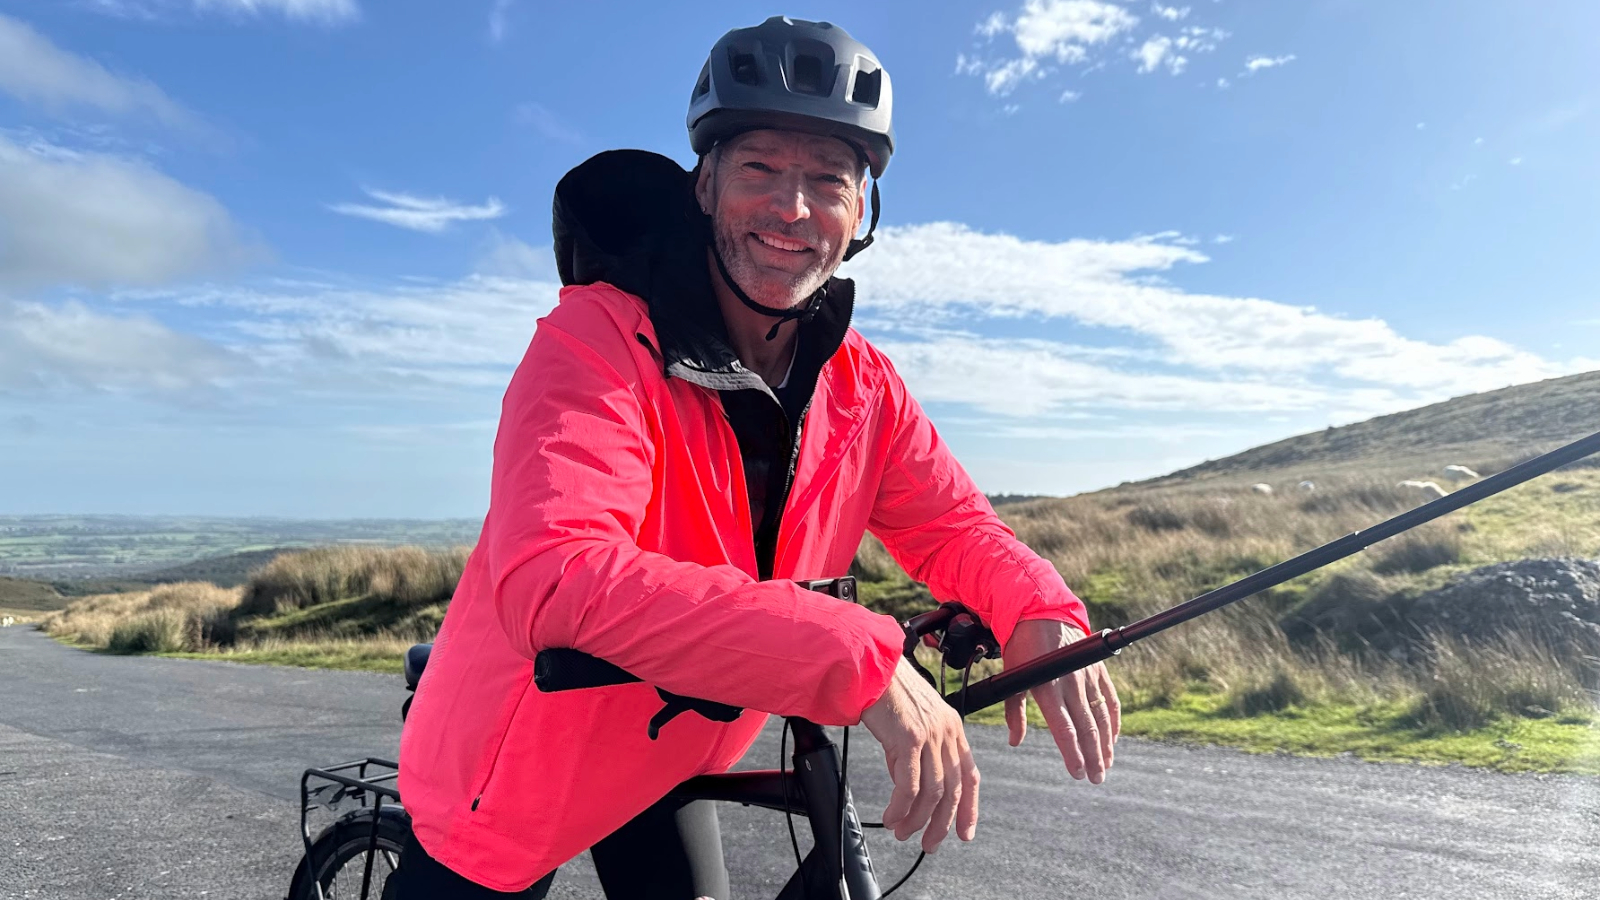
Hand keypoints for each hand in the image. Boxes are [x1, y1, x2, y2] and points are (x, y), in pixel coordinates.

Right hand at [858, 656, 979, 852]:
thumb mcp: (911, 725)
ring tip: (902, 832)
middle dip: (941, 823)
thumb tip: (907, 789)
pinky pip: (909, 786)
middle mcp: (947, 732)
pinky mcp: (909, 738)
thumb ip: (914, 756)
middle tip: (928, 843)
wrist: (870, 668)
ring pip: (933, 793)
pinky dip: (901, 808)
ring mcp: (930, 735)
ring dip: (917, 819)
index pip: (970, 775)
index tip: (964, 833)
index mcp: (953, 728)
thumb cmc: (887, 692)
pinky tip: (892, 817)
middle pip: (953, 790)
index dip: (969, 808)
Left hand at [1002, 619, 1120, 783]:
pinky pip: (1111, 700)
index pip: (1065, 729)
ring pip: (1101, 718)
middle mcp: (1071, 684)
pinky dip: (1113, 721)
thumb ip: (1015, 712)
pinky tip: (1112, 738)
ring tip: (1106, 764)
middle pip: (1087, 729)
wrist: (1042, 613)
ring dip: (1105, 744)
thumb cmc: (1022, 648)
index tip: (1078, 773)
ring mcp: (1087, 676)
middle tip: (1096, 778)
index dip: (1072, 754)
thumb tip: (1015, 741)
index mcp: (1047, 688)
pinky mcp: (1098, 670)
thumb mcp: (1012, 678)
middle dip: (1093, 757)